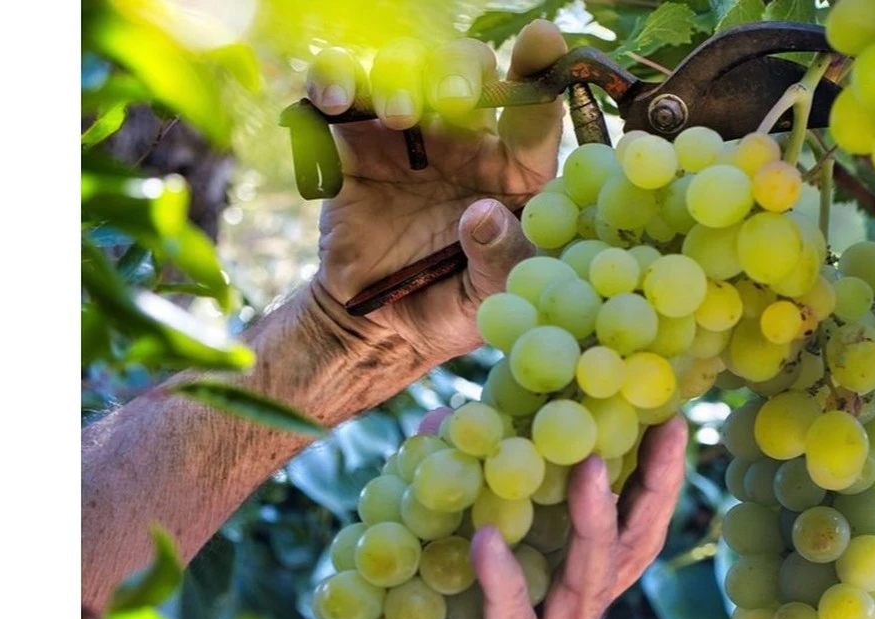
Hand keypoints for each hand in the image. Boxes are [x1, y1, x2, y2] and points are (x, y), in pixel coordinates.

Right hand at [303, 21, 567, 360]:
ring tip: (400, 115)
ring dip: (403, 76)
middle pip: (468, 70)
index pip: (533, 113)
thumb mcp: (491, 297)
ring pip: (406, 67)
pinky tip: (332, 98)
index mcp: (514, 169)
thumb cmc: (452, 305)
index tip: (542, 39)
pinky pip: (341, 91)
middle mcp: (464, 137)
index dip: (540, 71)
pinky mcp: (351, 140)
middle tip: (454, 99)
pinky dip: (334, 80)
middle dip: (462, 70)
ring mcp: (406, 133)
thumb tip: (485, 217)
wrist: (379, 324)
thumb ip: (500, 260)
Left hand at [416, 409, 689, 618]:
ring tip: (591, 467)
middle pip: (632, 547)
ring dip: (595, 522)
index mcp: (575, 585)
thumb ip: (458, 492)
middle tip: (667, 430)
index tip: (670, 421)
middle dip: (655, 488)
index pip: (630, 527)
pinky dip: (502, 582)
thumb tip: (440, 418)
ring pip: (589, 581)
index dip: (656, 479)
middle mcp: (577, 611)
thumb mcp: (461, 550)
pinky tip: (486, 542)